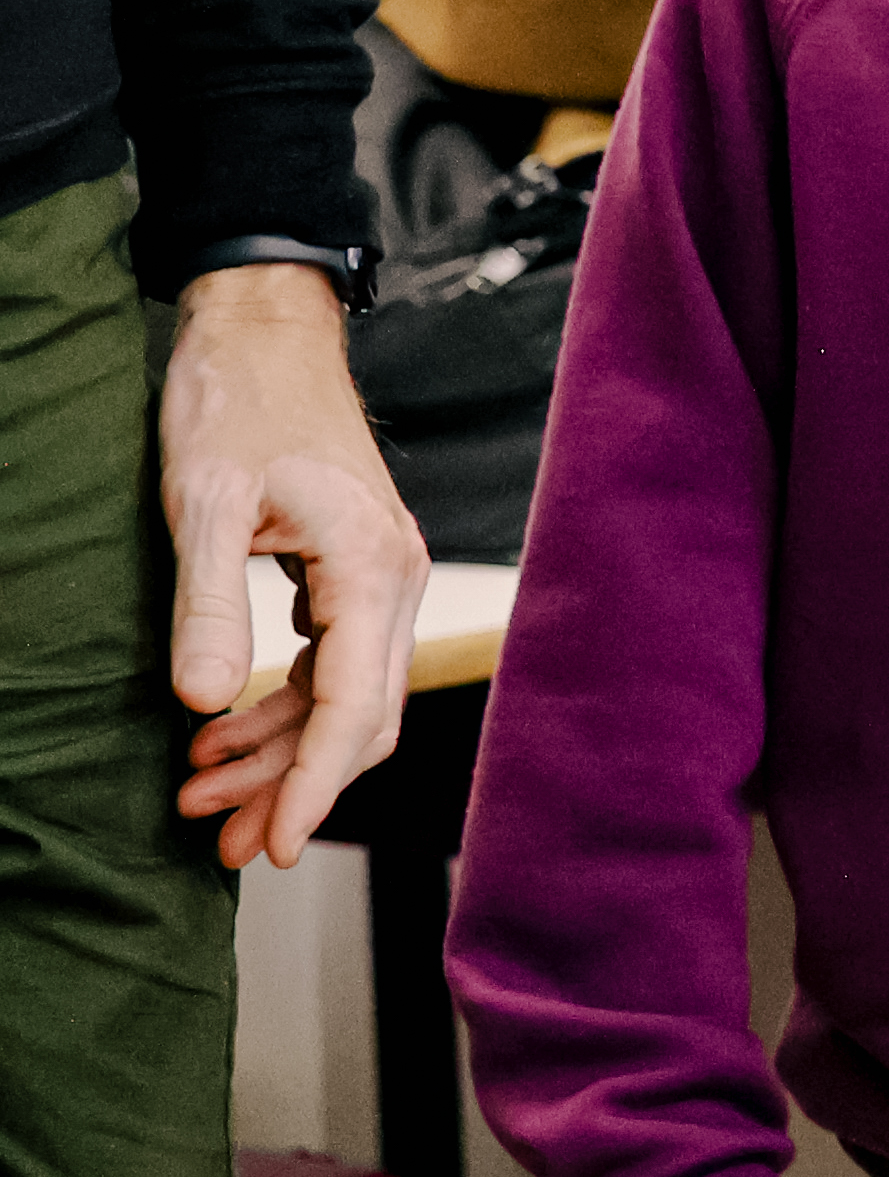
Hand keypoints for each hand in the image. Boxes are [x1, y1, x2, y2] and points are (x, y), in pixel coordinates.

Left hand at [160, 263, 420, 869]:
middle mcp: (396, 579)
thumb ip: (210, 604)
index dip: (316, 784)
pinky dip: (284, 708)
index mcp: (373, 567)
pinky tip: (224, 731)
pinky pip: (334, 664)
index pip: (355, 705)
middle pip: (362, 718)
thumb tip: (206, 702)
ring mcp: (382, 576)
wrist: (266, 330)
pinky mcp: (356, 572)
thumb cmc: (238, 401)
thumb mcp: (203, 503)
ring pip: (347, 698)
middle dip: (295, 786)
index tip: (278, 846)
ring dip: (282, 755)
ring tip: (204, 798)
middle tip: (223, 843)